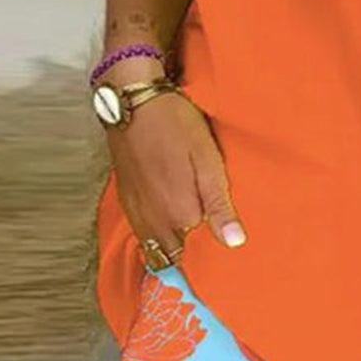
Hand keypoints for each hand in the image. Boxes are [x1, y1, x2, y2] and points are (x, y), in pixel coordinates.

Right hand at [105, 87, 246, 261]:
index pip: (198, 252)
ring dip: (169, 247)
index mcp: (179, 214)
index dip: (212, 248)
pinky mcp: (126, 201)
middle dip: (188, 255)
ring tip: (189, 235)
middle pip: (173, 256)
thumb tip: (235, 243)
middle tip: (207, 241)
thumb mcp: (208, 160)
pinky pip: (141, 232)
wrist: (134, 103)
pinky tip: (167, 218)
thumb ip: (219, 204)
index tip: (223, 243)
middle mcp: (153, 221)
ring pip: (154, 247)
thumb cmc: (176, 126)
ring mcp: (136, 212)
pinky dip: (153, 234)